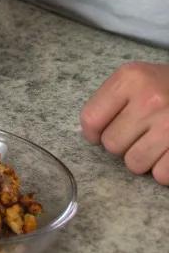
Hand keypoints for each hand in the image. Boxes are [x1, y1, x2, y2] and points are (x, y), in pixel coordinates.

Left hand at [80, 61, 168, 184]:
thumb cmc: (167, 85)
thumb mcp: (138, 77)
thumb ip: (112, 99)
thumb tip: (91, 132)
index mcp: (130, 78)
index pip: (91, 118)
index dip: (92, 133)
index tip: (98, 135)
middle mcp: (149, 100)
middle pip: (111, 144)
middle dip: (121, 143)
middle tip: (136, 134)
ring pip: (134, 164)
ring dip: (141, 158)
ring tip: (153, 142)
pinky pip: (160, 175)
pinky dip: (163, 169)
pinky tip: (167, 152)